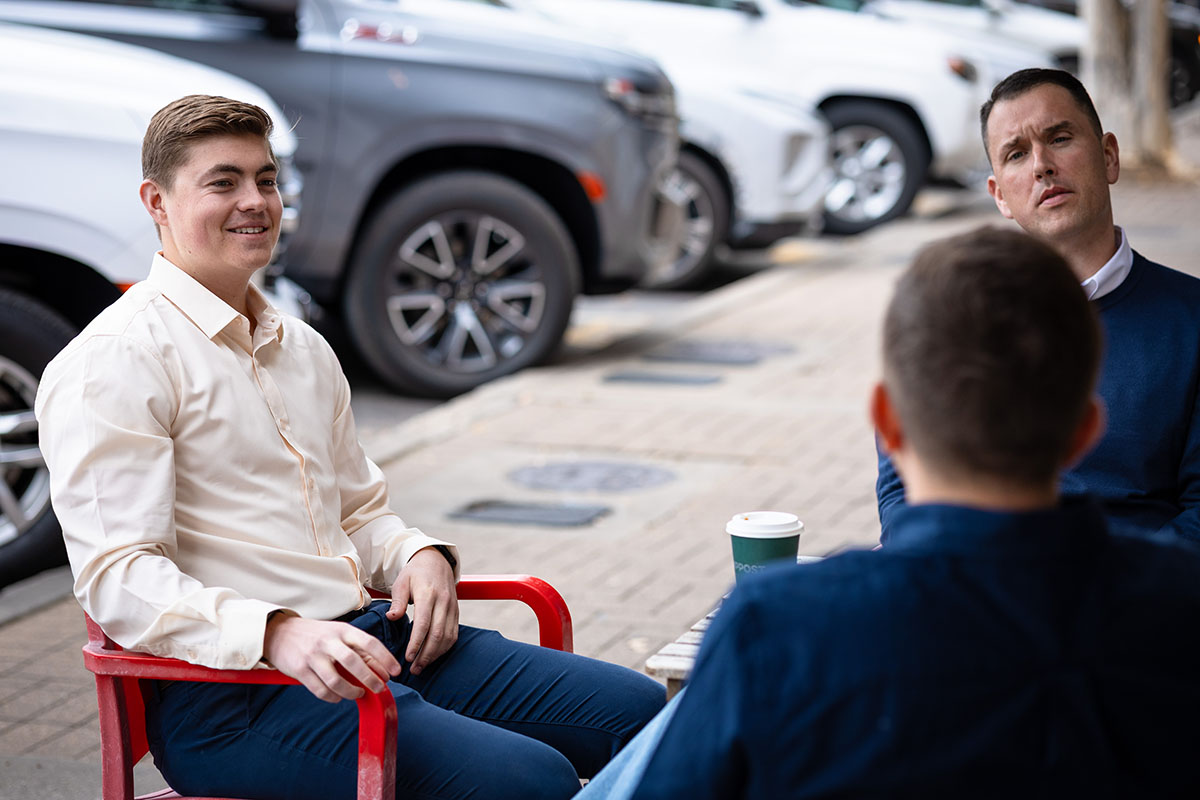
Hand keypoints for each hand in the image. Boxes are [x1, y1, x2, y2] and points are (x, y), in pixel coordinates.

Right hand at [263, 614, 400, 702]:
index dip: (385, 658)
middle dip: (370, 678)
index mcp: (342, 630)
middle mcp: (328, 641)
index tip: (395, 672)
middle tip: (379, 688)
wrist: (279, 632)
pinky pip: (320, 690)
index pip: (369, 643)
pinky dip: (332, 697)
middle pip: (354, 662)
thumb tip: (380, 669)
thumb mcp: (337, 633)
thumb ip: (357, 648)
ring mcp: (313, 656)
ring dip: (351, 691)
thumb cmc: (316, 634)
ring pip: (336, 680)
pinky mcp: (300, 670)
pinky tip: (338, 697)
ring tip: (358, 693)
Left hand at [387, 547, 458, 674]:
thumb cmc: (415, 573)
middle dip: (426, 655)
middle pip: (438, 634)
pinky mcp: (456, 612)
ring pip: (448, 637)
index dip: (416, 643)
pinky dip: (445, 648)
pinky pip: (454, 634)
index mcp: (428, 594)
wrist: (436, 561)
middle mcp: (443, 602)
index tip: (407, 657)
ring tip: (421, 666)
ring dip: (435, 655)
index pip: (424, 623)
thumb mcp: (402, 582)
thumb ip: (398, 600)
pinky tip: (434, 656)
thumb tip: (392, 617)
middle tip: (414, 669)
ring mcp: (452, 608)